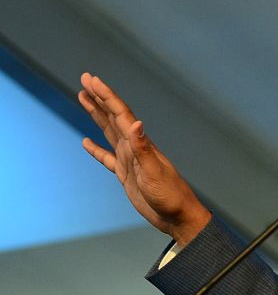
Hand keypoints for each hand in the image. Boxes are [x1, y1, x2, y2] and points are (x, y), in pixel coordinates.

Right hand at [78, 72, 210, 244]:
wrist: (178, 216)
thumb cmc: (170, 195)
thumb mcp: (154, 171)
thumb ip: (143, 148)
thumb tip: (136, 123)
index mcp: (140, 143)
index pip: (120, 113)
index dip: (106, 96)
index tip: (92, 80)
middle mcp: (134, 147)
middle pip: (112, 116)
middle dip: (99, 97)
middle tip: (85, 78)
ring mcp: (130, 160)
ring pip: (109, 132)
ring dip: (96, 115)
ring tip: (83, 98)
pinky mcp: (126, 175)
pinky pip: (107, 158)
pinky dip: (96, 149)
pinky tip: (87, 142)